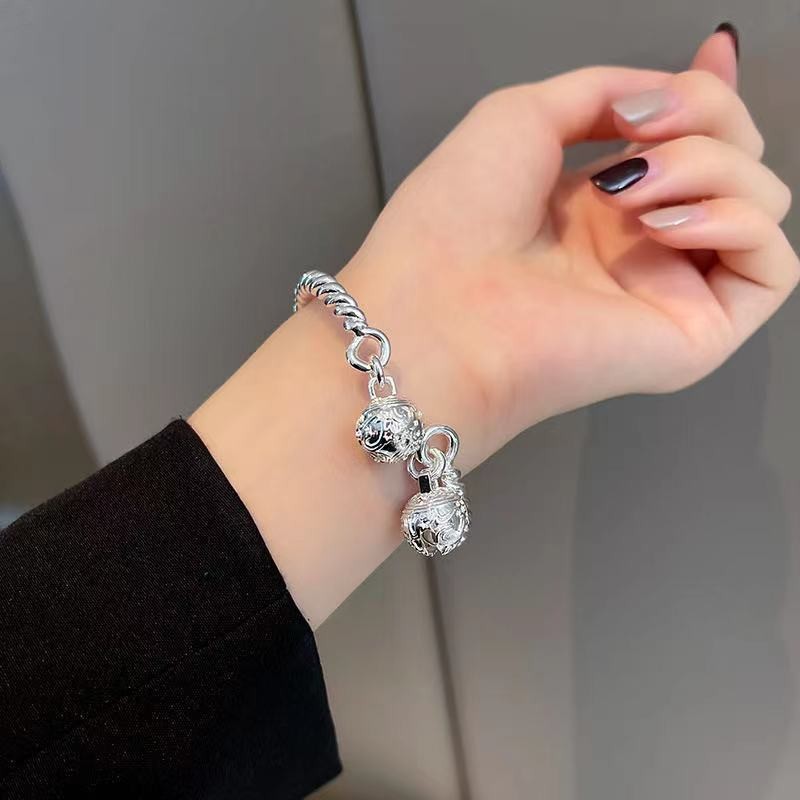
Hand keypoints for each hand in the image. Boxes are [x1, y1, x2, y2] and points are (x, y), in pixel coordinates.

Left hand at [192, 29, 796, 625]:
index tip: (712, 50)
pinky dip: (736, 221)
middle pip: (733, 159)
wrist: (437, 310)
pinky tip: (667, 223)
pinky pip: (773, 268)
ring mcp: (668, 290)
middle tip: (642, 130)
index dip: (709, 95)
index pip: (684, 145)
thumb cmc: (454, 220)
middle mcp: (637, 245)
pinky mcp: (694, 335)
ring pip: (759, 201)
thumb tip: (667, 90)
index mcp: (595, 205)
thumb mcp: (524, 116)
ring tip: (632, 191)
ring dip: (709, 165)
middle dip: (707, 116)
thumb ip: (605, 91)